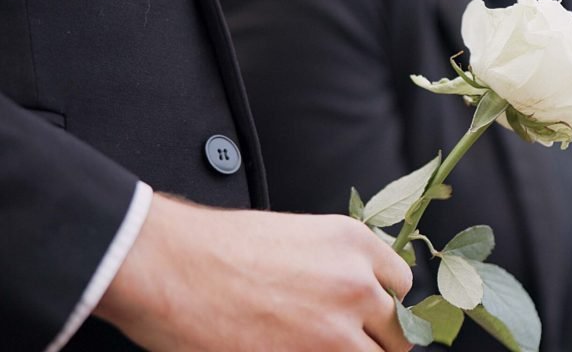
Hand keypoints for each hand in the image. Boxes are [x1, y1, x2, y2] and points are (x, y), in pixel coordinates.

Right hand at [94, 194, 411, 350]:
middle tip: (342, 341)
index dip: (382, 305)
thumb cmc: (212, 248)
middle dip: (374, 340)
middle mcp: (356, 285)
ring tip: (316, 348)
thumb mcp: (295, 236)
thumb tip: (354, 296)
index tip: (368, 317)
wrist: (165, 266)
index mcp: (354, 244)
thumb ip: (336, 265)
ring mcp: (335, 331)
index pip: (401, 287)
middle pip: (397, 333)